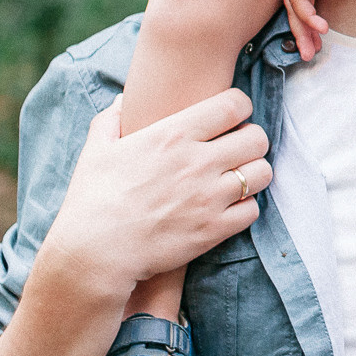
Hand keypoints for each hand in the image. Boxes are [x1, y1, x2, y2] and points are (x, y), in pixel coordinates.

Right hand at [38, 92, 273, 302]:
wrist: (95, 254)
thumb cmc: (91, 200)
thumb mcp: (96, 151)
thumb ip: (110, 121)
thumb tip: (122, 102)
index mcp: (174, 134)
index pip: (234, 104)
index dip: (240, 106)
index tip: (233, 116)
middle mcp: (198, 161)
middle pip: (258, 137)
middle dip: (252, 140)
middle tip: (238, 149)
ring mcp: (210, 196)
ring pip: (263, 173)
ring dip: (254, 174)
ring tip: (238, 179)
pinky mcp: (214, 229)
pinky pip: (253, 210)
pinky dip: (245, 208)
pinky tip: (228, 208)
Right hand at [281, 0, 346, 59]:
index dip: (308, 15)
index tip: (323, 29)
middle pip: (293, 8)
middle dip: (300, 33)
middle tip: (308, 56)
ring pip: (296, 7)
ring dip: (303, 30)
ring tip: (311, 53)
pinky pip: (303, 0)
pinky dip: (308, 17)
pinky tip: (316, 31)